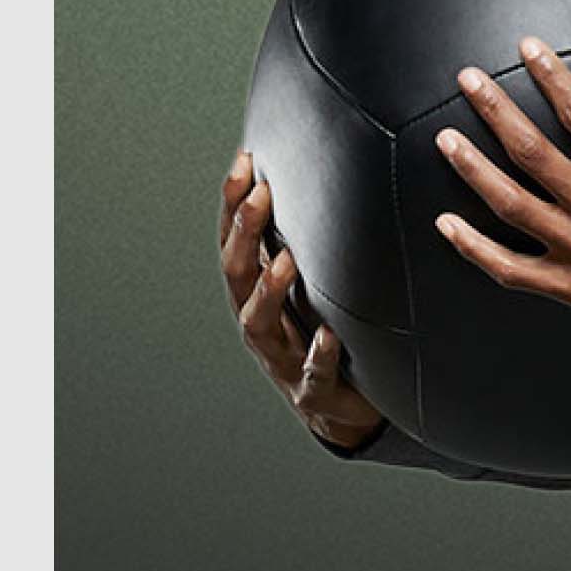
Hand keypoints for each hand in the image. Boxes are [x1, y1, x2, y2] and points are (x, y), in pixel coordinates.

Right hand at [223, 149, 384, 448]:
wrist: (337, 409)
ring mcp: (281, 359)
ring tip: (286, 261)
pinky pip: (313, 373)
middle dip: (245, 234)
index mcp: (253, 294)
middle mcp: (259, 324)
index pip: (234, 241)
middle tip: (259, 195)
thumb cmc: (321, 335)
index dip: (233, 203)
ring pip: (259, 324)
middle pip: (237, 275)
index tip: (244, 161)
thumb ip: (300, 245)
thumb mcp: (307, 289)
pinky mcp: (312, 391)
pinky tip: (328, 335)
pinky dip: (318, 354)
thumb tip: (304, 179)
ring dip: (269, 291)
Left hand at [425, 27, 570, 344]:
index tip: (525, 48)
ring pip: (511, 206)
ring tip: (446, 140)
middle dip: (494, 111)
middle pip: (531, 152)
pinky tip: (447, 225)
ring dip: (474, 170)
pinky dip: (475, 249)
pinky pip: (512, 269)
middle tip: (467, 81)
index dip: (549, 74)